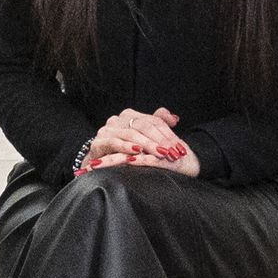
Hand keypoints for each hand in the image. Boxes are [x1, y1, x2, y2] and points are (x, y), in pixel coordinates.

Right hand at [79, 106, 194, 175]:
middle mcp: (117, 119)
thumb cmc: (124, 151)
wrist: (100, 162)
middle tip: (172, 153)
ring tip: (161, 154)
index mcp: (130, 115)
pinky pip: (114, 143)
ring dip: (148, 145)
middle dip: (160, 141)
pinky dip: (127, 147)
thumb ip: (158, 124)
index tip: (179, 147)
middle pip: (144, 126)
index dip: (168, 134)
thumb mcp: (144, 137)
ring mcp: (106, 130)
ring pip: (131, 134)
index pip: (153, 121)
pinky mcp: (98, 143)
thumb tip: (175, 118)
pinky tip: (137, 152)